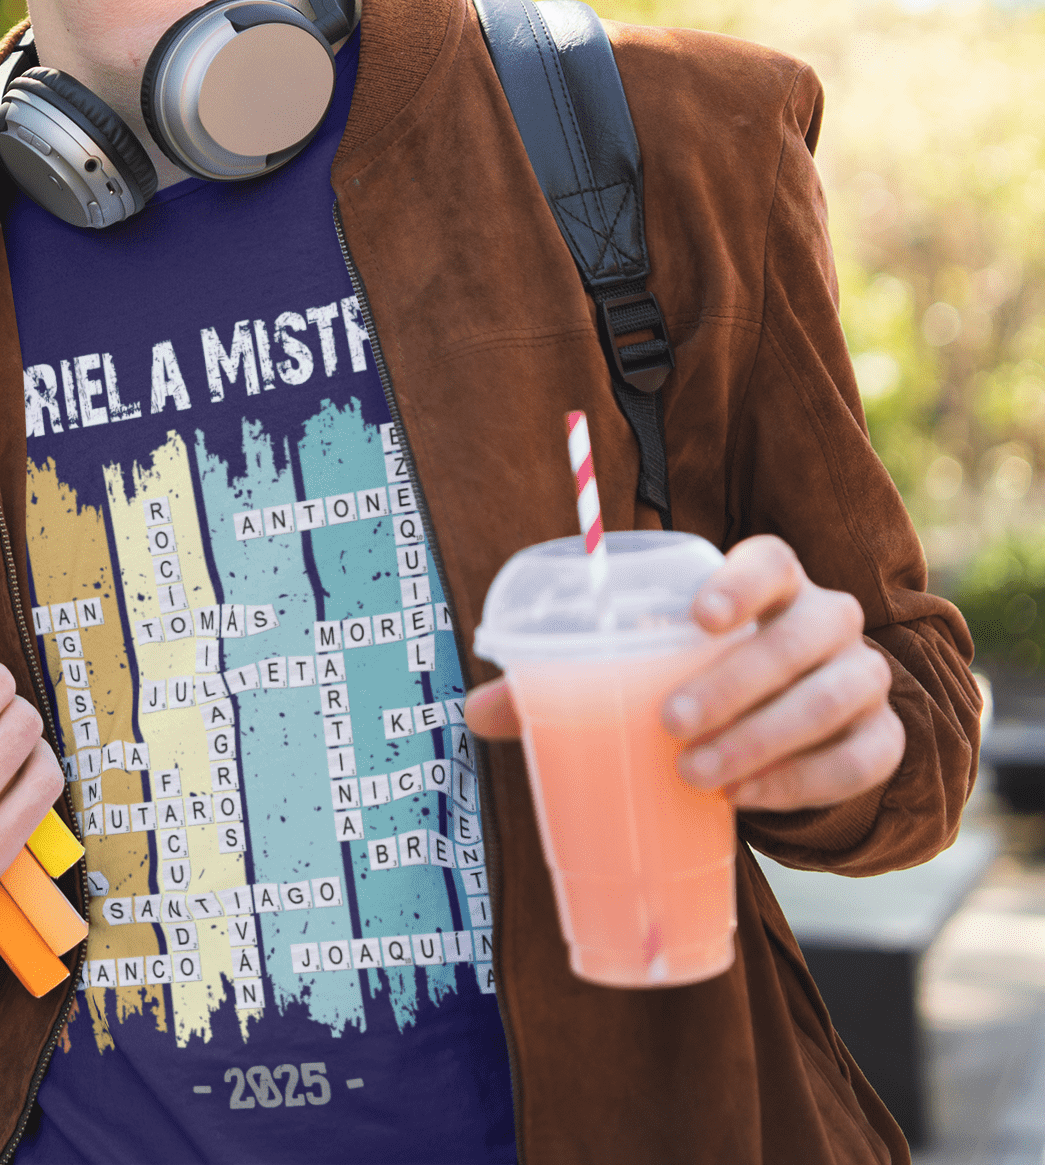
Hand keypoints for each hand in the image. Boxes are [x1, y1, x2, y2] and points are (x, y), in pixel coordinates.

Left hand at [464, 535, 904, 810]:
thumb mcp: (644, 669)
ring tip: (700, 776)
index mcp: (772, 584)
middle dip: (739, 682)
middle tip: (670, 725)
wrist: (789, 731)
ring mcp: (864, 677)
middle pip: (807, 632)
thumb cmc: (698, 680)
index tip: (700, 616)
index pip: (774, 559)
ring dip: (769, 737)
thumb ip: (568, 676)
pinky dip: (809, 781)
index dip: (743, 581)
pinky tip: (751, 800)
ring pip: (837, 696)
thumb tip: (476, 710)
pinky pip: (864, 757)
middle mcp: (827, 619)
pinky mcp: (882, 738)